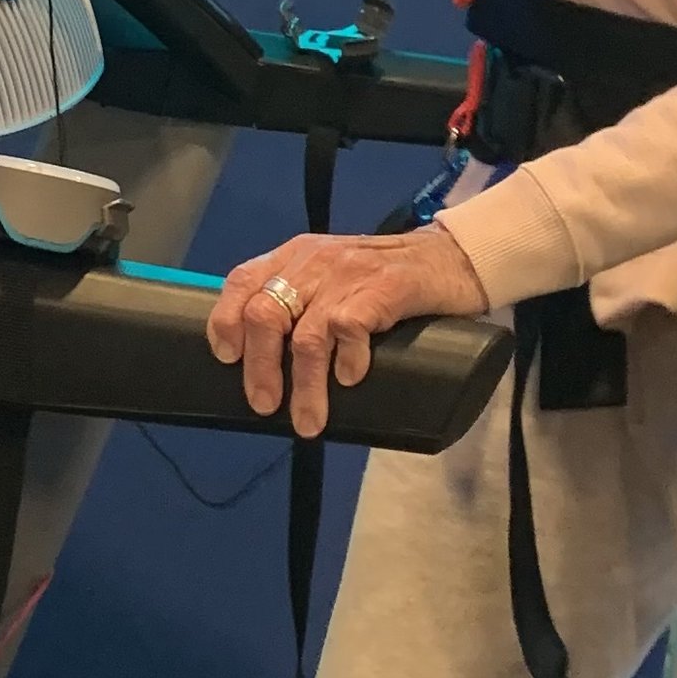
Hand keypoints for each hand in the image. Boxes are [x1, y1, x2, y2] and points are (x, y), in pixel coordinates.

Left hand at [209, 223, 487, 439]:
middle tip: (264, 404)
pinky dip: (346, 362)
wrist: (451, 259)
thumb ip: (303, 301)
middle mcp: (314, 262)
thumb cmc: (385, 279)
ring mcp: (348, 275)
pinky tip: (351, 380)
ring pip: (306, 336)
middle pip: (265, 315)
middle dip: (259, 367)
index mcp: (295, 256)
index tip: (226, 359)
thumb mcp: (334, 278)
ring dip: (303, 386)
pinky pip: (349, 329)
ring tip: (308, 421)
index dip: (225, 321)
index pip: (241, 281)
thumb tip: (265, 359)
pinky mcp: (383, 289)